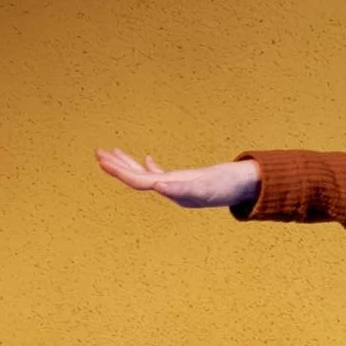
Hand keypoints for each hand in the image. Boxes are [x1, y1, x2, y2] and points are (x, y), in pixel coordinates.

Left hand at [96, 149, 258, 208]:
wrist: (247, 186)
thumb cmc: (229, 186)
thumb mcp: (206, 186)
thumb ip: (183, 188)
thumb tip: (158, 187)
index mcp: (172, 191)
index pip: (140, 182)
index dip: (120, 172)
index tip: (103, 161)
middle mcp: (171, 190)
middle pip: (137, 179)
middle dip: (117, 167)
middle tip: (98, 154)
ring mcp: (177, 186)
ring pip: (146, 176)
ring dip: (127, 165)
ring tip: (109, 154)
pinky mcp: (185, 181)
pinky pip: (161, 174)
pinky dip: (149, 166)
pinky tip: (145, 159)